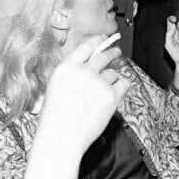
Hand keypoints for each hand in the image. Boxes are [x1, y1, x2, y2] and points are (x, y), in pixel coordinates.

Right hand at [36, 36, 129, 151]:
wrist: (61, 139)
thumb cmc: (55, 118)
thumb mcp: (56, 86)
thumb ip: (72, 72)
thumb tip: (89, 62)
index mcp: (66, 67)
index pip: (87, 45)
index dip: (98, 40)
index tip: (104, 39)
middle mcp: (83, 71)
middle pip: (104, 55)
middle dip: (112, 52)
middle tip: (116, 52)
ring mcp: (98, 82)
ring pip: (113, 72)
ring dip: (111, 78)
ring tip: (103, 91)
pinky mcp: (111, 95)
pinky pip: (123, 83)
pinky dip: (121, 87)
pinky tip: (115, 93)